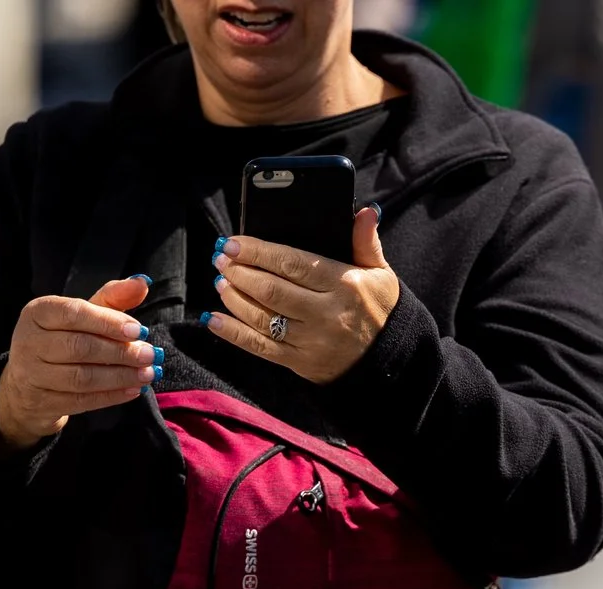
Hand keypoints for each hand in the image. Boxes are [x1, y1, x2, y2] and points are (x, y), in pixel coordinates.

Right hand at [0, 275, 159, 449]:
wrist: (28, 383)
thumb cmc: (61, 339)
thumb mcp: (82, 315)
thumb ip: (111, 298)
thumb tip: (143, 283)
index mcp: (38, 312)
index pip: (73, 314)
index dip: (107, 322)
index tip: (139, 330)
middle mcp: (29, 341)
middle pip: (79, 347)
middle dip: (120, 352)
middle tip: (149, 355)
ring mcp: (33, 374)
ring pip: (81, 378)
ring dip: (120, 377)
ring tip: (147, 374)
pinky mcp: (42, 402)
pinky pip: (81, 401)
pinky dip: (111, 396)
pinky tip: (133, 390)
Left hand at [203, 207, 401, 384]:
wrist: (388, 358)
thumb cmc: (379, 308)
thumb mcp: (379, 273)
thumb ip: (366, 242)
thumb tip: (365, 212)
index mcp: (344, 285)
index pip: (293, 264)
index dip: (258, 252)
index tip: (233, 243)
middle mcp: (326, 314)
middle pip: (272, 290)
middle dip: (240, 272)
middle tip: (221, 259)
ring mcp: (312, 341)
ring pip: (262, 317)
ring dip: (235, 298)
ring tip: (220, 281)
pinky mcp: (300, 362)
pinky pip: (260, 348)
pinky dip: (233, 333)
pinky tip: (213, 320)